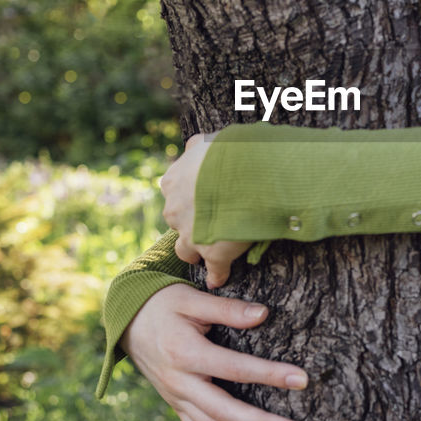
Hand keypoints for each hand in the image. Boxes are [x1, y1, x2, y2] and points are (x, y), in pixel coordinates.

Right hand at [122, 282, 308, 420]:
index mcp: (186, 352)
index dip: (269, 374)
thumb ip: (228, 309)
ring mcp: (176, 397)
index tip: (301, 380)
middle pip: (224, 409)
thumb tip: (264, 314)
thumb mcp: (192, 299)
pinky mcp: (176, 405)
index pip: (234, 368)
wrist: (127, 321)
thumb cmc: (163, 304)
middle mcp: (180, 381)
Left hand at [162, 131, 250, 287]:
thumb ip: (199, 146)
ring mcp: (191, 234)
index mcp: (173, 182)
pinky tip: (219, 279)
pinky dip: (217, 275)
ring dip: (196, 251)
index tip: (202, 199)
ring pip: (186, 249)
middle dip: (191, 223)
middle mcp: (175, 209)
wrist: (248, 173)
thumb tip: (194, 144)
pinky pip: (214, 270)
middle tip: (210, 222)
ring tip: (208, 253)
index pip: (174, 193)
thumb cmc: (232, 152)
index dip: (189, 198)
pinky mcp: (213, 253)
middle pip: (178, 222)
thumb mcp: (210, 141)